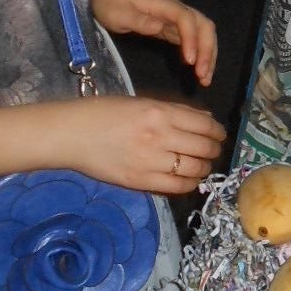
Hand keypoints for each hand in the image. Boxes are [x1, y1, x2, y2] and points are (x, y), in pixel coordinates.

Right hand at [55, 95, 226, 194]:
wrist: (71, 134)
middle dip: (214, 151)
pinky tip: (190, 180)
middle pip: (203, 148)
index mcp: (160, 113)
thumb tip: (206, 119)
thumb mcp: (141, 103)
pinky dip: (190, 184)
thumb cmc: (104, 113)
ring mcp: (150, 161)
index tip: (219, 135)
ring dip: (205, 168)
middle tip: (212, 151)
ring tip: (203, 166)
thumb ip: (175, 111)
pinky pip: (176, 187)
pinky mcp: (140, 181)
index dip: (218, 132)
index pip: (205, 125)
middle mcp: (160, 137)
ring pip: (194, 169)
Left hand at [93, 0, 217, 86]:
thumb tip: (159, 28)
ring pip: (203, 33)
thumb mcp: (117, 12)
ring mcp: (177, 18)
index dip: (191, 39)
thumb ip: (138, 20)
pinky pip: (194, 39)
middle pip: (204, 25)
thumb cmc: (111, 1)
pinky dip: (200, 55)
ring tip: (205, 79)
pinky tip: (198, 70)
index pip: (186, 19)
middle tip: (202, 76)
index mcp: (163, 4)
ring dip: (208, 55)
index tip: (189, 61)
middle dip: (208, 50)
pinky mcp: (175, 27)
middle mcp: (176, 9)